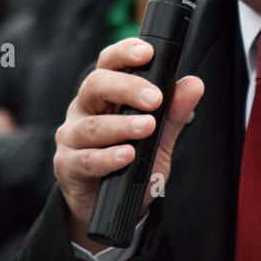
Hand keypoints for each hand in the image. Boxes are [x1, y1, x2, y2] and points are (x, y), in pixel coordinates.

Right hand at [54, 38, 203, 254]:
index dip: (125, 53)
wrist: (107, 208)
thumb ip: (174, 114)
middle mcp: (83, 110)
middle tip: (155, 98)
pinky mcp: (67, 165)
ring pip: (92, 125)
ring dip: (121, 125)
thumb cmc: (130, 164)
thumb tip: (194, 84)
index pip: (109, 63)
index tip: (148, 52)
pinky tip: (126, 156)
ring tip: (147, 127)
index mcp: (104, 95)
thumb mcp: (159, 139)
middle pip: (96, 85)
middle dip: (126, 87)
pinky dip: (108, 157)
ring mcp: (71, 137)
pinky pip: (86, 159)